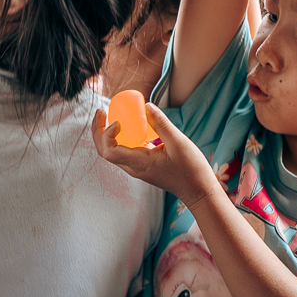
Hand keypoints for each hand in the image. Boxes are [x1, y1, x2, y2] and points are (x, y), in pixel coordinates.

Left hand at [92, 100, 217, 210]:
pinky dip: (120, 138)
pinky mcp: (142, 166)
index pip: (109, 151)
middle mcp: (133, 168)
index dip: (106, 134)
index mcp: (139, 164)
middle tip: (101, 111)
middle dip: (98, 131)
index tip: (118, 121)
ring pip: (112, 152)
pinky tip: (129, 127)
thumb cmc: (191, 170)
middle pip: (104, 151)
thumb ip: (161, 124)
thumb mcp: (178, 142)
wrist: (198, 190)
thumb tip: (146, 106)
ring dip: (106, 135)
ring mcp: (137, 168)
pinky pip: (124, 152)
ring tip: (110, 116)